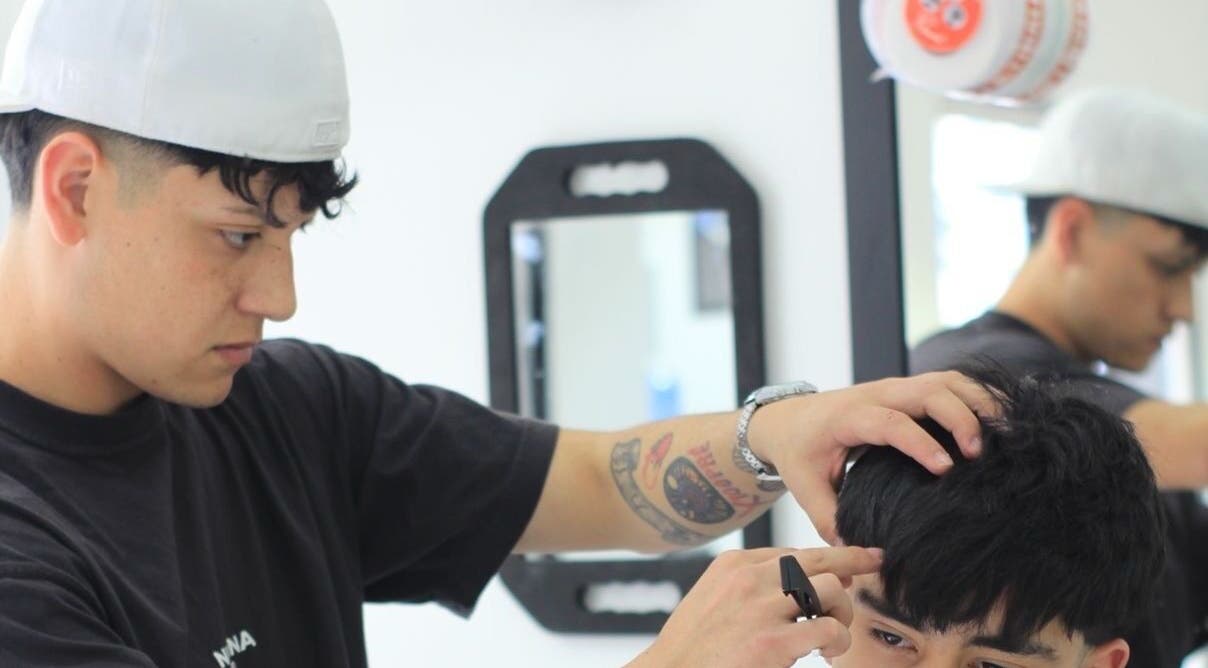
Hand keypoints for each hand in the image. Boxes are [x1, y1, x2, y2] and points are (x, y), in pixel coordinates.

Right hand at [629, 546, 880, 667]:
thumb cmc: (693, 648)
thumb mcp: (714, 600)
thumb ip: (750, 586)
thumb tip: (801, 582)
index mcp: (734, 565)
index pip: (795, 551)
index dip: (831, 556)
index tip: (859, 557)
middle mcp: (749, 578)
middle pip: (819, 560)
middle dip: (852, 563)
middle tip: (873, 567)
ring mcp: (761, 608)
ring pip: (831, 589)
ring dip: (843, 611)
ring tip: (835, 632)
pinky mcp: (773, 642)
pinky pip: (829, 629)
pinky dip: (838, 641)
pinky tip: (827, 653)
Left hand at [749, 371, 999, 542]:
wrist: (789, 418)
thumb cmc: (800, 453)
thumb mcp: (806, 487)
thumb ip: (829, 520)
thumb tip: (856, 553)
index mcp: (848, 418)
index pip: (889, 423)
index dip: (920, 443)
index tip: (946, 469)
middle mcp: (875, 395)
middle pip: (927, 391)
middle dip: (959, 417)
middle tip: (980, 454)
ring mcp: (895, 387)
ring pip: (944, 380)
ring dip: (976, 402)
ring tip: (1002, 436)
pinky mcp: (908, 389)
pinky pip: (948, 383)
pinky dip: (975, 396)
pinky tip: (996, 423)